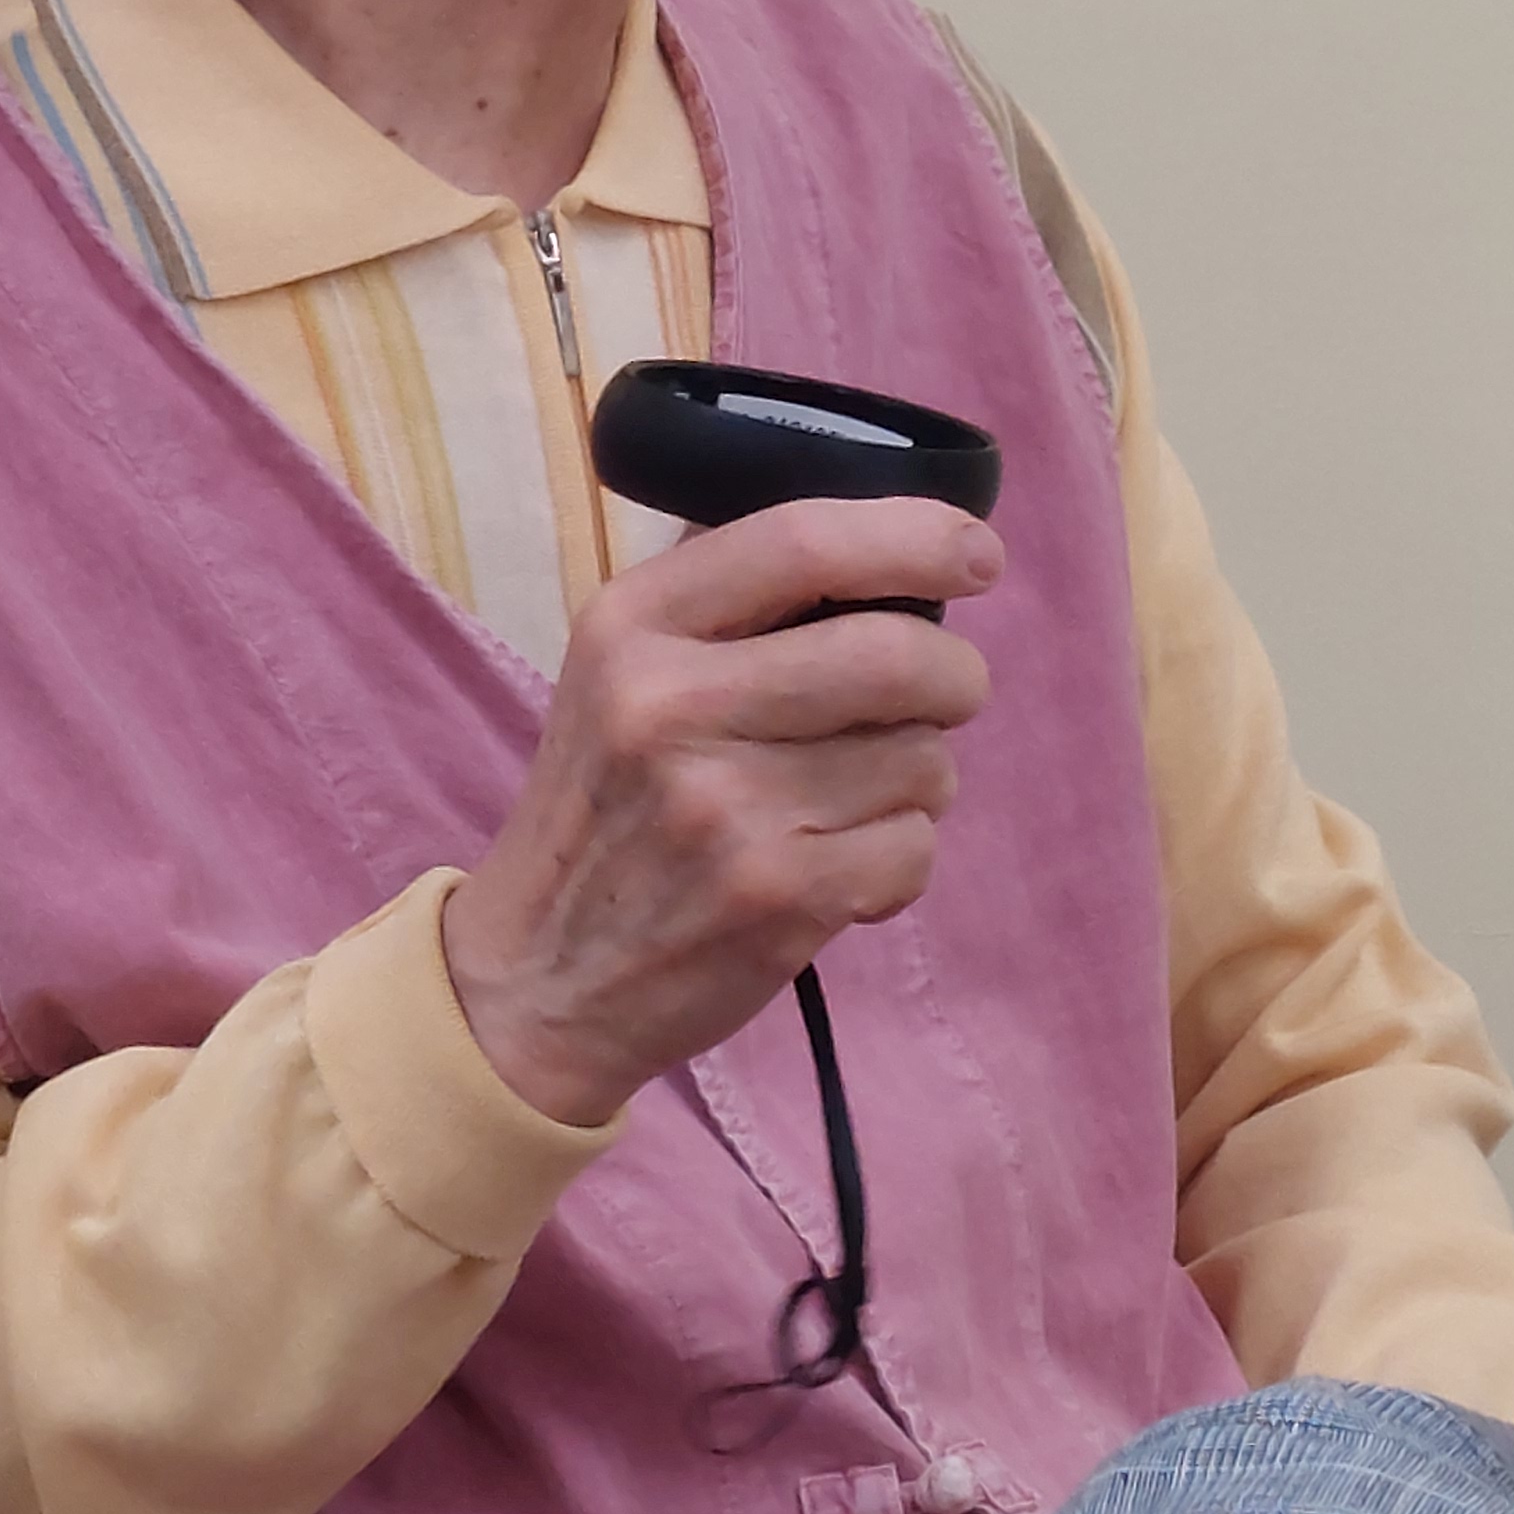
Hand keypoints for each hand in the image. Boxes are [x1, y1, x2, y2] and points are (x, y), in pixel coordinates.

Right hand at [443, 497, 1002, 1127]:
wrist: (535, 978)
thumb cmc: (606, 806)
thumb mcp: (618, 671)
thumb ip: (727, 599)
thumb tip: (883, 541)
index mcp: (633, 625)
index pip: (804, 541)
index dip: (916, 535)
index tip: (978, 553)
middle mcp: (670, 706)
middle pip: (894, 653)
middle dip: (954, 673)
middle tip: (950, 690)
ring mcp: (725, 809)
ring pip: (921, 758)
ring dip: (920, 777)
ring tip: (855, 797)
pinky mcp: (776, 899)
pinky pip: (913, 848)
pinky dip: (901, 857)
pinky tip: (841, 866)